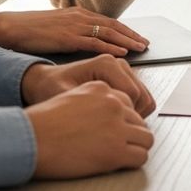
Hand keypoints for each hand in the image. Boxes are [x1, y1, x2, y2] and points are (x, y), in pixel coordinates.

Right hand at [0, 8, 148, 56]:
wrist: (12, 28)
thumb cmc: (31, 31)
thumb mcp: (56, 28)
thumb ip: (73, 32)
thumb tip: (86, 44)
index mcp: (77, 13)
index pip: (108, 21)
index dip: (125, 29)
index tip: (137, 36)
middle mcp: (79, 16)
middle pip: (113, 25)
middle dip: (132, 34)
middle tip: (146, 43)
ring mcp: (74, 26)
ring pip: (109, 32)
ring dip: (127, 40)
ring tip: (141, 48)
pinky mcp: (68, 37)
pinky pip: (95, 42)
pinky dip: (111, 47)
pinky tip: (123, 53)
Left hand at [21, 55, 155, 117]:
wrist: (46, 82)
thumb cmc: (51, 88)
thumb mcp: (64, 98)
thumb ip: (83, 105)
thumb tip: (102, 121)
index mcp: (106, 63)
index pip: (133, 95)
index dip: (125, 117)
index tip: (108, 127)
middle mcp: (117, 62)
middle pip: (142, 96)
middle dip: (131, 117)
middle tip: (109, 128)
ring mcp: (122, 69)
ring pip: (144, 98)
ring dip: (133, 115)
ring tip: (109, 123)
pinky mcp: (124, 78)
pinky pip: (139, 99)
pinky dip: (132, 111)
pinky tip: (112, 118)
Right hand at [25, 80, 153, 177]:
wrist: (31, 139)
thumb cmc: (42, 123)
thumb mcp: (69, 99)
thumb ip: (90, 103)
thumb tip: (102, 120)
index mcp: (101, 88)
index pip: (127, 101)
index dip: (123, 118)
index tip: (116, 128)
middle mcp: (113, 104)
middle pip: (138, 119)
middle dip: (131, 132)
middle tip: (119, 144)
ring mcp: (117, 127)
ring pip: (146, 137)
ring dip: (136, 146)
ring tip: (122, 154)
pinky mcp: (116, 151)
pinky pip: (141, 156)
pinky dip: (134, 161)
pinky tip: (121, 163)